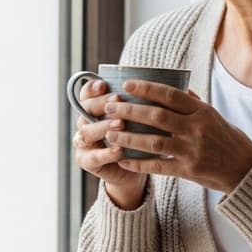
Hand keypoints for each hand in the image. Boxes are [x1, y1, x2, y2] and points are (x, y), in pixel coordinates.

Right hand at [71, 78, 148, 209]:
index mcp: (95, 108)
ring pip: (87, 132)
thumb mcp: (141, 117)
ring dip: (103, 126)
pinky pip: (94, 157)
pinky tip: (119, 150)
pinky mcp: (87, 161)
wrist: (133, 169)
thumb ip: (142, 102)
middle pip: (85, 109)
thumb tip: (167, 82)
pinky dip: (107, 153)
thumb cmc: (138, 137)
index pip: (87, 93)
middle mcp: (85, 122)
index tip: (104, 84)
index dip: (92, 88)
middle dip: (101, 103)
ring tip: (121, 124)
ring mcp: (84, 142)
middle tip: (118, 100)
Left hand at [102, 79, 251, 193]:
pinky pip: (159, 166)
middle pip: (157, 117)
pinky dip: (139, 163)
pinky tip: (123, 160)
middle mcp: (197, 129)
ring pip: (154, 142)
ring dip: (129, 137)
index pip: (171, 95)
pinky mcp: (189, 170)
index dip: (147, 89)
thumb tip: (177, 86)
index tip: (127, 85)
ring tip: (110, 134)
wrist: (246, 170)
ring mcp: (192, 150)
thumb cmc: (228, 140)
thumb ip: (194, 103)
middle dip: (130, 111)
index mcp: (202, 111)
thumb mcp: (215, 116)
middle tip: (109, 107)